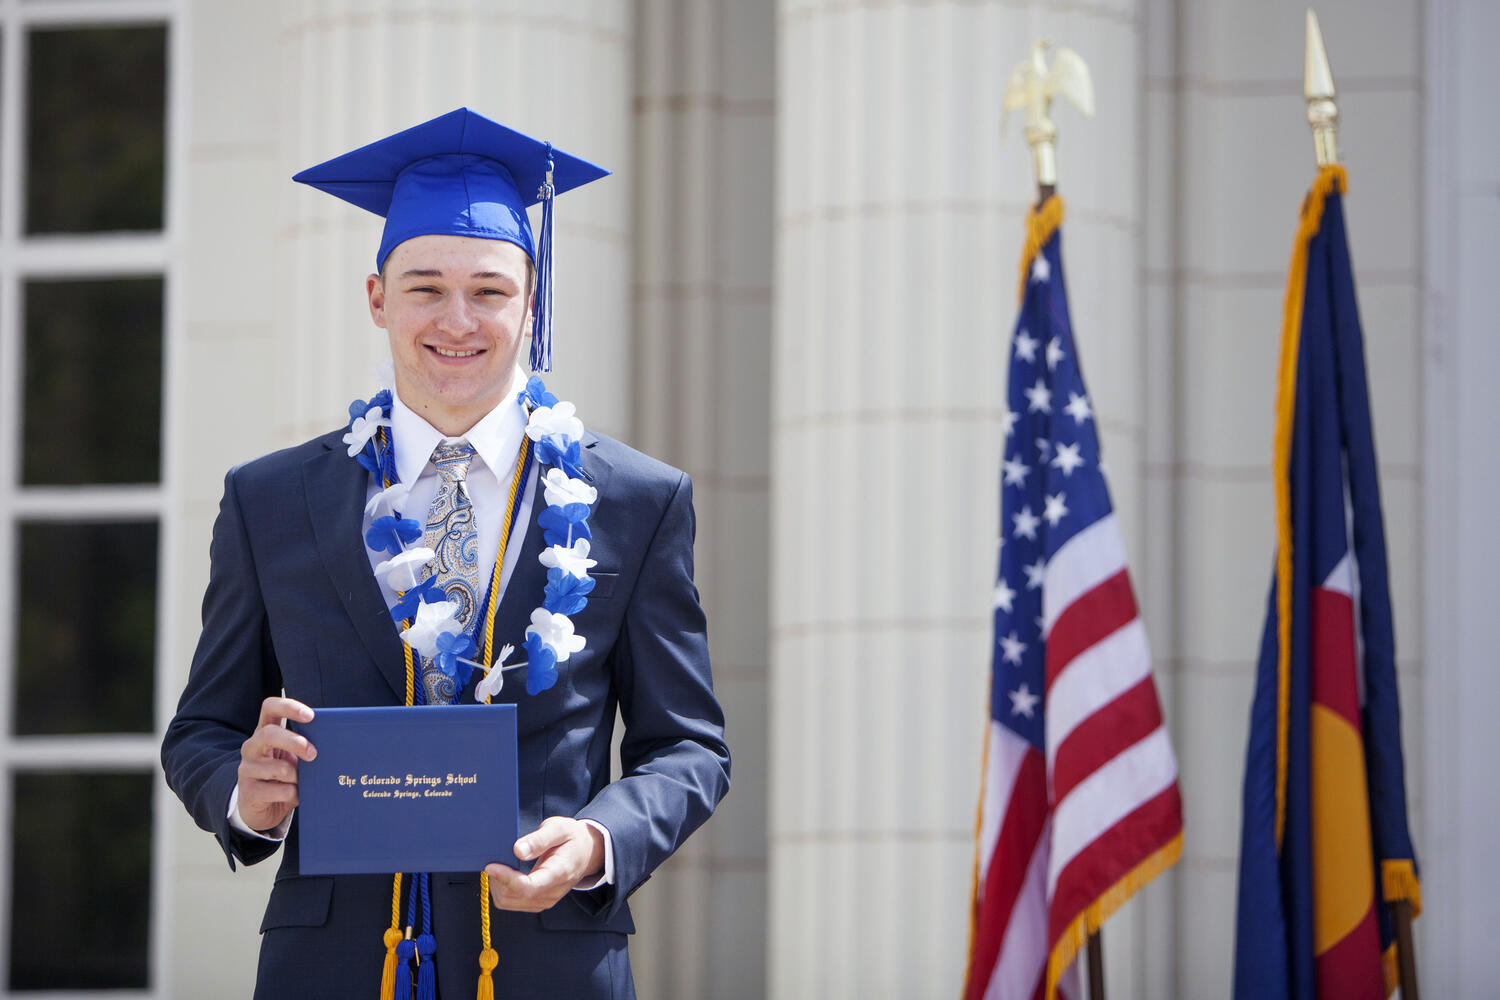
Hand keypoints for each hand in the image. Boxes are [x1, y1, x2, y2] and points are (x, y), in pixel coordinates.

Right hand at [236, 697, 315, 833]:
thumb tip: (334, 741)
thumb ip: (305, 746)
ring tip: (302, 782)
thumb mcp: (293, 758)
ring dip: (297, 777)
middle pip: (269, 734)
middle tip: (314, 754)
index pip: (269, 707)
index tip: (311, 716)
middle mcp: (251, 747)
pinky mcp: (248, 791)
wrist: (262, 809)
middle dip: (295, 742)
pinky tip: (294, 795)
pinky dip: (293, 794)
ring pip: (277, 768)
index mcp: (264, 733)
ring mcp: (246, 769)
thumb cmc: (282, 777)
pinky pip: (278, 790)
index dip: (289, 707)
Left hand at [484, 816, 604, 911]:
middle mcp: (552, 892)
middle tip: (494, 858)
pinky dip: (502, 890)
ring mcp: (545, 900)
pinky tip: (504, 874)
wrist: (586, 853)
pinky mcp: (537, 902)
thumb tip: (517, 850)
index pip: (530, 886)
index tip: (491, 865)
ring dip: (497, 885)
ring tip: (499, 864)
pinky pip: (511, 903)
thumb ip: (539, 839)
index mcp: (560, 872)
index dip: (507, 879)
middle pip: (515, 896)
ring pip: (509, 902)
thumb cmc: (571, 838)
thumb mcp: (559, 828)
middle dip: (498, 880)